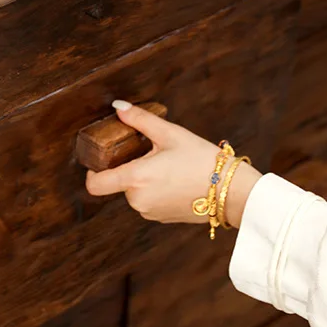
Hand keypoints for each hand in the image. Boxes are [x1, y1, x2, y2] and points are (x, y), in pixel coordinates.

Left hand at [84, 101, 261, 226]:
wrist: (234, 192)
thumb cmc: (203, 161)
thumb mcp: (170, 134)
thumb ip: (139, 120)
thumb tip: (118, 106)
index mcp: (136, 179)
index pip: (95, 185)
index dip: (91, 173)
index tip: (98, 161)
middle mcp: (138, 201)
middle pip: (119, 183)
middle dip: (131, 168)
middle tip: (154, 155)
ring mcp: (150, 212)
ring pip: (135, 193)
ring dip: (144, 180)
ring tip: (169, 168)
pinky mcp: (162, 219)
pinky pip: (148, 202)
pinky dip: (155, 191)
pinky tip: (175, 180)